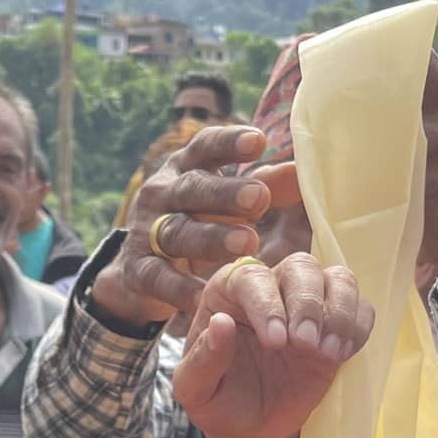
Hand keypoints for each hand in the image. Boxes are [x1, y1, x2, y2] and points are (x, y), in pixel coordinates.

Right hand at [99, 126, 290, 322]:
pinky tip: (204, 296)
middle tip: (259, 197)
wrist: (139, 269)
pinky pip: (159, 277)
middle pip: (192, 189)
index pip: (205, 147)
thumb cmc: (197, 222)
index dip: (229, 143)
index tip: (258, 141)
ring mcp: (144, 231)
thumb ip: (264, 185)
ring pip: (177, 232)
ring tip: (248, 243)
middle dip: (224, 193)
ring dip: (210, 238)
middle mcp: (162, 193)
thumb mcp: (226, 202)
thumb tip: (300, 171)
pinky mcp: (137, 269)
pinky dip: (180, 288)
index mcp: (185, 168)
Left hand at [173, 252, 371, 437]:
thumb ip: (203, 359)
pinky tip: (343, 355)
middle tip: (304, 344)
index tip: (275, 341)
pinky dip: (358, 327)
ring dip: (340, 312)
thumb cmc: (217, 400)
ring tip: (329, 353)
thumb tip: (221, 323)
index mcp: (229, 293)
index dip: (267, 303)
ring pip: (338, 278)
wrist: (249, 428)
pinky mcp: (336, 327)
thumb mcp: (195, 390)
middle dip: (307, 303)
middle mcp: (271, 289)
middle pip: (302, 266)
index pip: (252, 277)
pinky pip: (362, 308)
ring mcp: (308, 306)